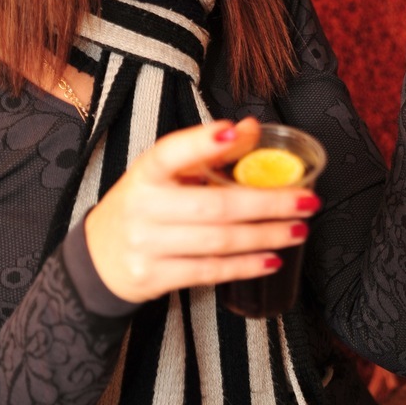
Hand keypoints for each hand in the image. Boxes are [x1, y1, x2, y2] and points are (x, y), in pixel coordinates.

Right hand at [83, 117, 319, 303]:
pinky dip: (245, 266)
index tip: (234, 132)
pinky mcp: (155, 276)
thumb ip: (206, 151)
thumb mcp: (165, 174)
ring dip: (265, 236)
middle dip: (267, 204)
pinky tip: (272, 259)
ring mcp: (147, 244)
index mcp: (146, 172)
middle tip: (306, 200)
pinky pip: (209, 271)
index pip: (171, 152)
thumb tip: (250, 128)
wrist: (99, 257)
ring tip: (298, 229)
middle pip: (214, 205)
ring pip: (218, 241)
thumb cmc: (144, 204)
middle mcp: (144, 206)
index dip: (202, 142)